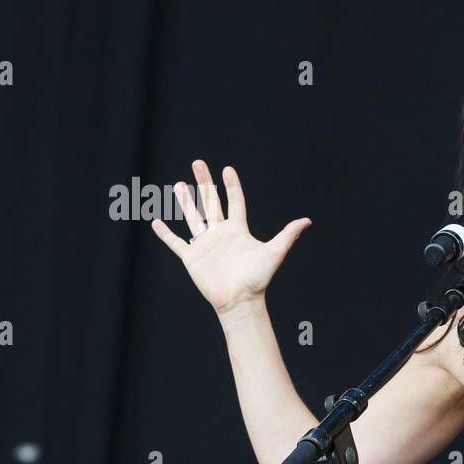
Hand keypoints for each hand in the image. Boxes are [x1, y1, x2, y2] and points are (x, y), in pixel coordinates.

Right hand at [151, 161, 311, 315]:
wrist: (240, 300)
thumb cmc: (258, 278)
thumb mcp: (274, 253)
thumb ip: (288, 235)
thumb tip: (307, 221)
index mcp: (238, 230)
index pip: (235, 202)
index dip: (232, 186)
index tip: (227, 169)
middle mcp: (221, 234)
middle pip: (211, 202)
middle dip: (204, 183)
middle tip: (198, 163)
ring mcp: (205, 245)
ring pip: (193, 217)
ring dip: (186, 201)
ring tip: (179, 185)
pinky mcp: (192, 258)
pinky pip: (176, 243)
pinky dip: (165, 234)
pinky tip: (156, 222)